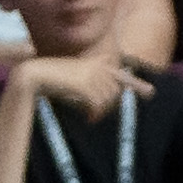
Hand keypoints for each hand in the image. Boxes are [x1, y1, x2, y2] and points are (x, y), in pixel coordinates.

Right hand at [18, 54, 152, 118]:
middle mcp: (95, 67)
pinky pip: (98, 104)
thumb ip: (91, 87)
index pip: (118, 74)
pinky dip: (94, 114)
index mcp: (93, 64)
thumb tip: (106, 101)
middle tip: (95, 115)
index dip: (135, 83)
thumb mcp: (73, 80)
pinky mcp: (84, 85)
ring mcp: (90, 75)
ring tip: (89, 115)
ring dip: (100, 111)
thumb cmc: (50, 81)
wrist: (31, 76)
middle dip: (108, 106)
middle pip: (114, 92)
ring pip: (107, 99)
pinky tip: (87, 119)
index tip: (151, 92)